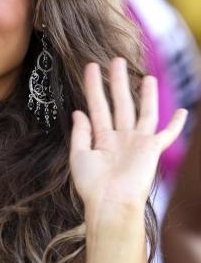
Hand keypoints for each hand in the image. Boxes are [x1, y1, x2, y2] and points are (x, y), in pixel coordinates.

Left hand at [70, 58, 186, 211]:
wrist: (111, 202)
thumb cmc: (92, 184)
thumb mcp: (78, 156)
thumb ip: (80, 133)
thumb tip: (78, 111)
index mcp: (102, 139)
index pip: (97, 106)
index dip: (94, 86)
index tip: (91, 67)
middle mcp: (121, 137)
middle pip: (120, 103)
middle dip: (118, 82)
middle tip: (116, 60)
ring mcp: (137, 143)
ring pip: (143, 112)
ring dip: (145, 95)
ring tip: (145, 76)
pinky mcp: (152, 150)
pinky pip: (167, 134)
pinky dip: (176, 124)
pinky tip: (183, 112)